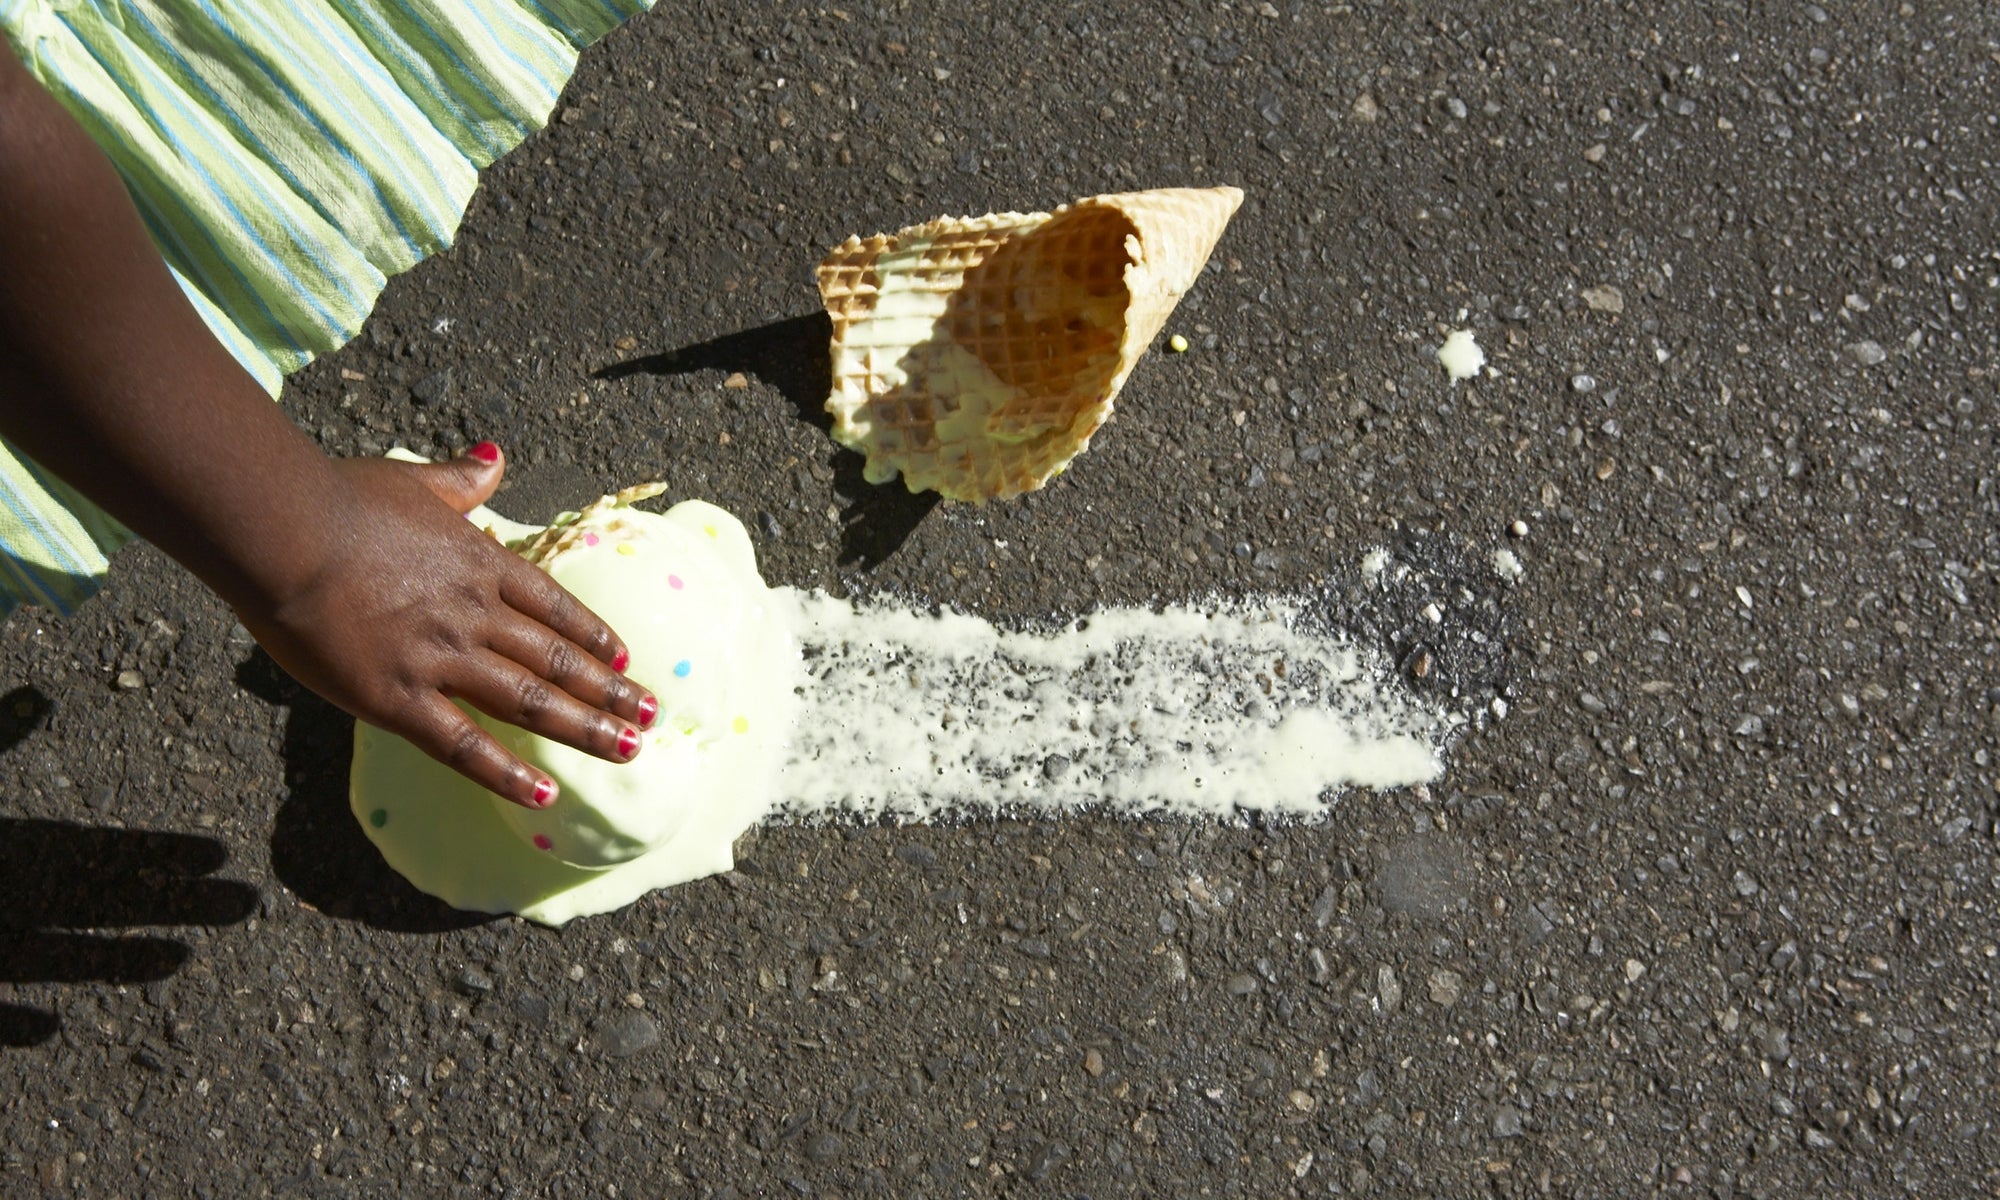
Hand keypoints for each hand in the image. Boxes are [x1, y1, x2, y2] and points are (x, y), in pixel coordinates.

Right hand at [234, 444, 655, 808]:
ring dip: (585, 728)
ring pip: (530, 702)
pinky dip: (507, 774)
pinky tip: (545, 795)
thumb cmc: (338, 500)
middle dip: (609, 690)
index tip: (624, 658)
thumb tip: (494, 455)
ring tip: (628, 749)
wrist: (287, 529)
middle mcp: (475, 615)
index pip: (552, 606)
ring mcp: (442, 659)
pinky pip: (464, 746)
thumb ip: (459, 480)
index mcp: (480, 564)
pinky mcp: (399, 699)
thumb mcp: (413, 480)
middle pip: (557, 659)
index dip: (592, 635)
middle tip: (650, 714)